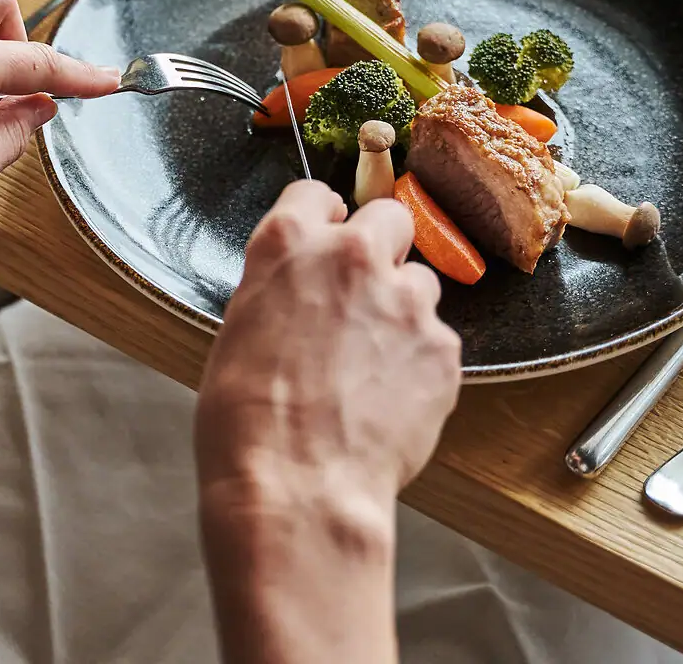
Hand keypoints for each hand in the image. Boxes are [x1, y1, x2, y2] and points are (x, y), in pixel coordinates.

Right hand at [197, 181, 461, 512]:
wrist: (297, 488)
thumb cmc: (248, 424)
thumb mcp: (239, 331)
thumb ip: (281, 287)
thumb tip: (302, 288)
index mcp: (289, 245)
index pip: (315, 194)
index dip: (324, 220)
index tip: (329, 236)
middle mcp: (353, 256)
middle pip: (390, 218)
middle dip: (383, 249)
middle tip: (365, 296)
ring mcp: (405, 298)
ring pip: (420, 284)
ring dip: (403, 314)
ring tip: (372, 370)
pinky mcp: (442, 346)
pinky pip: (437, 343)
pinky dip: (420, 367)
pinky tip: (390, 404)